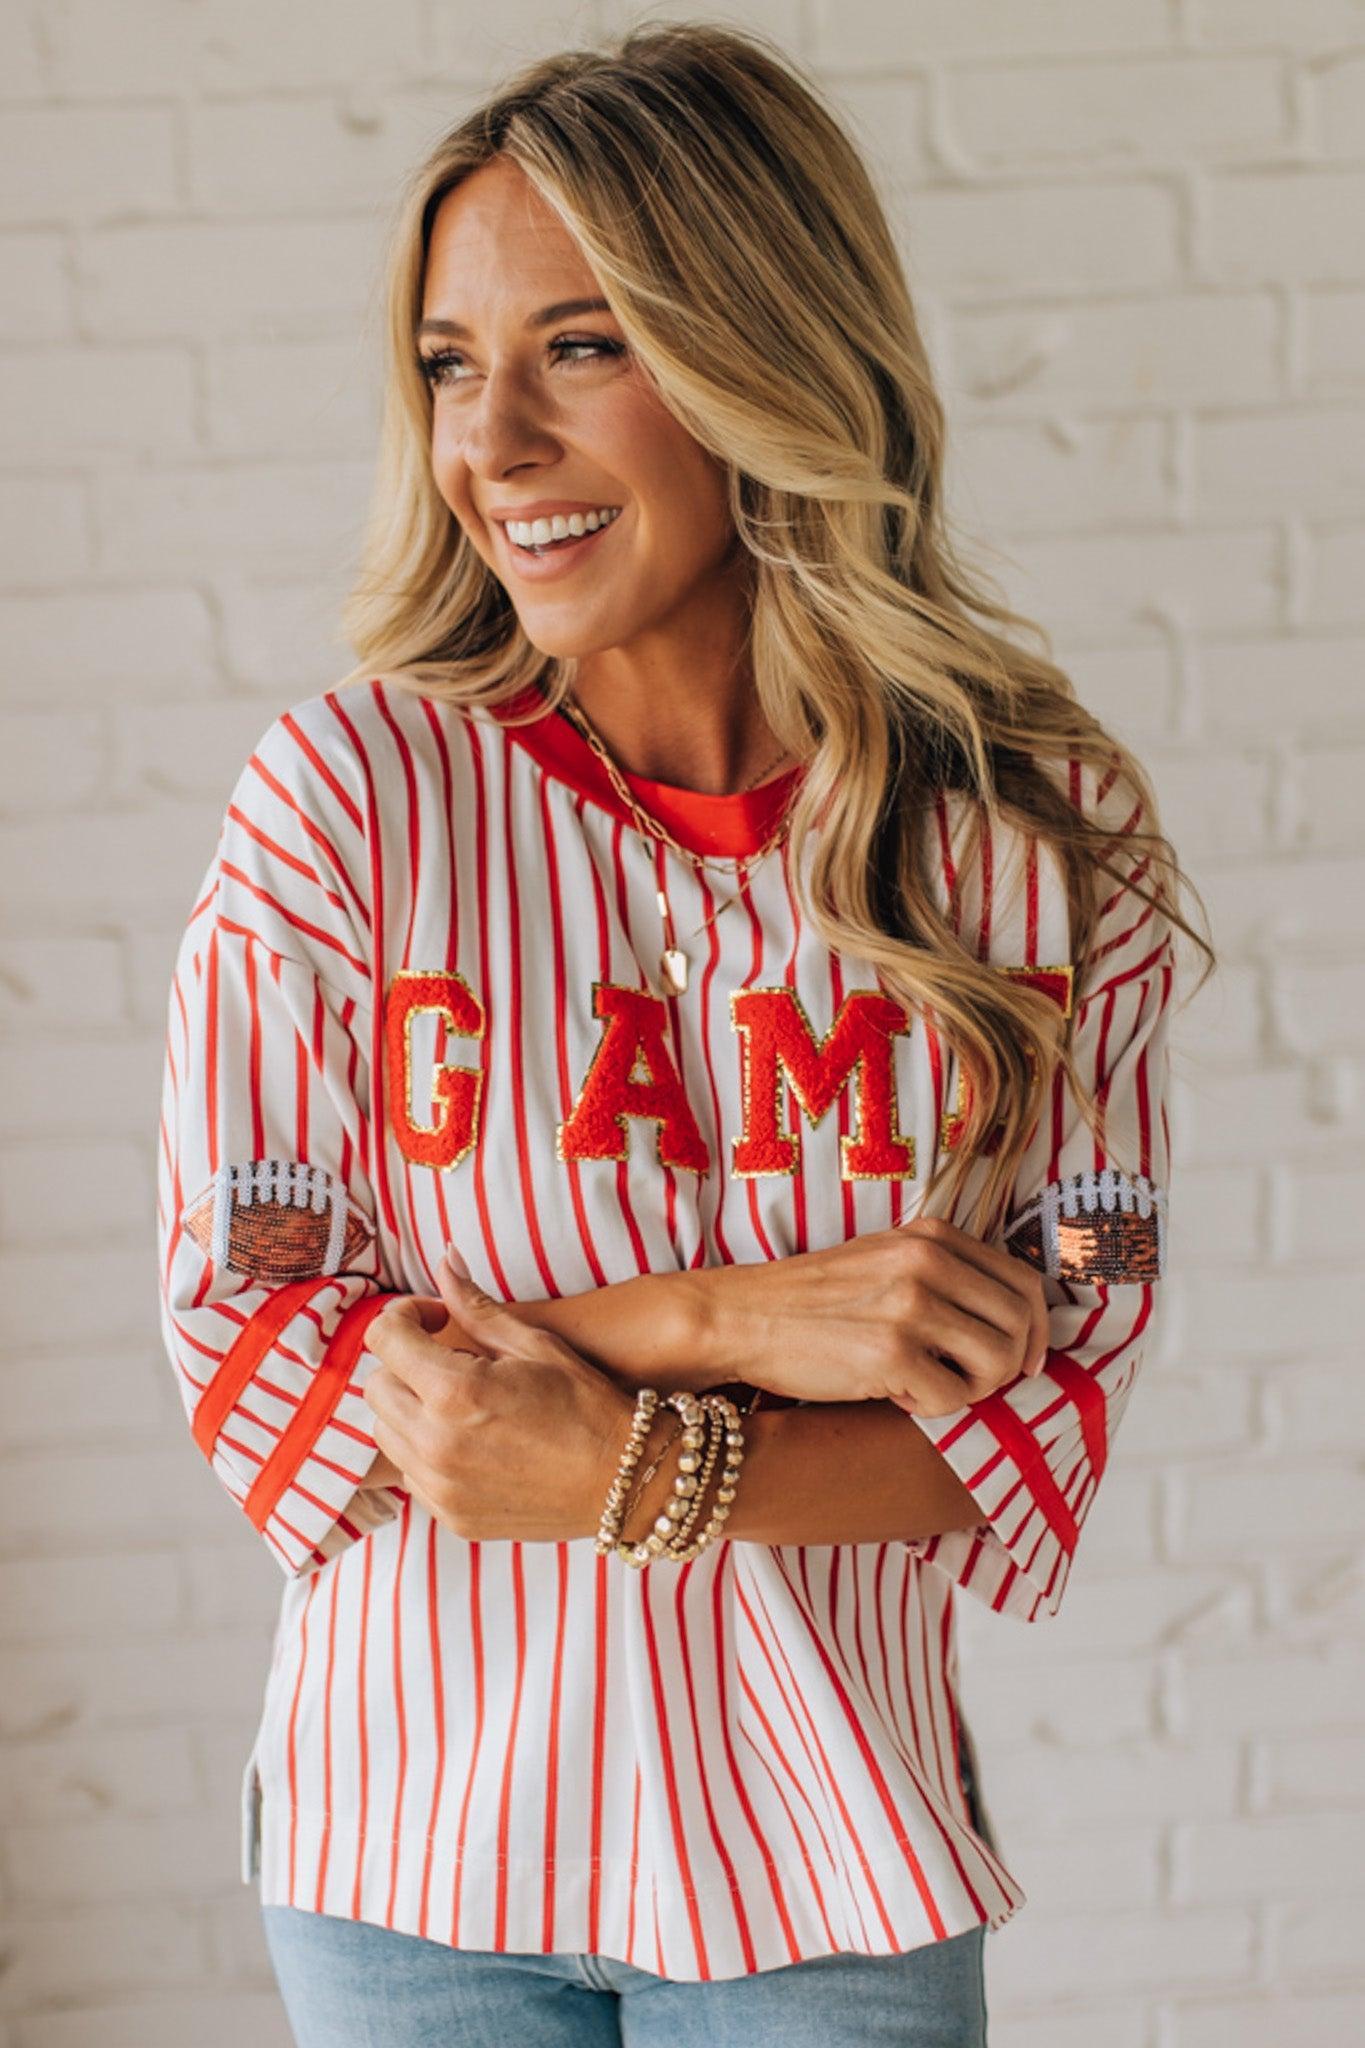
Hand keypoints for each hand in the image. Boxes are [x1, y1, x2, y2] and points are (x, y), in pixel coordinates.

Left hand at [361, 1271, 634, 1541]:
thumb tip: (445, 1261)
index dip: (403, 1317)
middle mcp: (436, 1443)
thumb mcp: (533, 1344)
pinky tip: (467, 1438)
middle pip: (375, 1386)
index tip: (431, 1318)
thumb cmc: (585, 1405)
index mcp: (455, 1391)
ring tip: (456, 1399)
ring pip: (385, 1433)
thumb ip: (476, 1306)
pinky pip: (409, 1474)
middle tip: (445, 1356)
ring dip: (409, 1407)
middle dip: (402, 1362)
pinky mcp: (449, 1515)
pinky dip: (424, 1450)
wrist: (622, 1481)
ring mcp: (439, 1487)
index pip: (384, 1338)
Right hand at [696, 1216, 1050, 1417]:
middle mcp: (927, 1263)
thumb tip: (1018, 1326)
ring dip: (974, 1389)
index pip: (1024, 1283)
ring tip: (933, 1386)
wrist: (742, 1316)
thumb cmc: (816, 1300)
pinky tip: (893, 1392)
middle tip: (975, 1383)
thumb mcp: (887, 1261)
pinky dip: (930, 1407)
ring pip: (997, 1364)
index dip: (1037, 1330)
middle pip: (1021, 1325)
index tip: (1025, 1359)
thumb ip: (946, 1276)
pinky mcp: (889, 1354)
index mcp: (932, 1236)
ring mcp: (909, 1306)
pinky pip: (952, 1399)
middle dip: (1010, 1366)